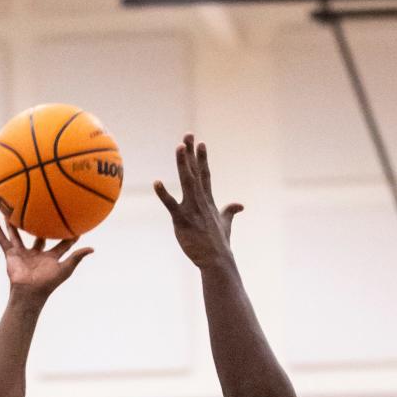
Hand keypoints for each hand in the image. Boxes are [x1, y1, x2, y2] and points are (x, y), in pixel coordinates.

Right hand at [0, 218, 92, 298]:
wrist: (29, 292)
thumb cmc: (48, 282)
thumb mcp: (65, 268)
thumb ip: (77, 257)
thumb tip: (92, 248)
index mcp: (50, 258)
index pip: (61, 244)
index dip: (67, 235)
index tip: (73, 222)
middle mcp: (37, 254)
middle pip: (38, 237)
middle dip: (40, 226)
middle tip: (43, 210)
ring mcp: (23, 254)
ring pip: (18, 235)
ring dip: (15, 224)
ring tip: (13, 210)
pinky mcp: (11, 254)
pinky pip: (3, 240)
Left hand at [155, 134, 242, 268]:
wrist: (217, 261)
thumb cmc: (220, 245)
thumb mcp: (226, 225)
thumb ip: (230, 212)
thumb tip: (240, 205)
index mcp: (208, 201)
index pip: (205, 175)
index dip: (202, 158)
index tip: (200, 143)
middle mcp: (201, 202)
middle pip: (195, 173)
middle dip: (191, 154)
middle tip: (187, 135)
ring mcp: (192, 210)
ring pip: (188, 182)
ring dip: (184, 164)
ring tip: (179, 147)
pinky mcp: (182, 221)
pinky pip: (171, 205)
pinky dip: (164, 194)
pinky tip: (156, 183)